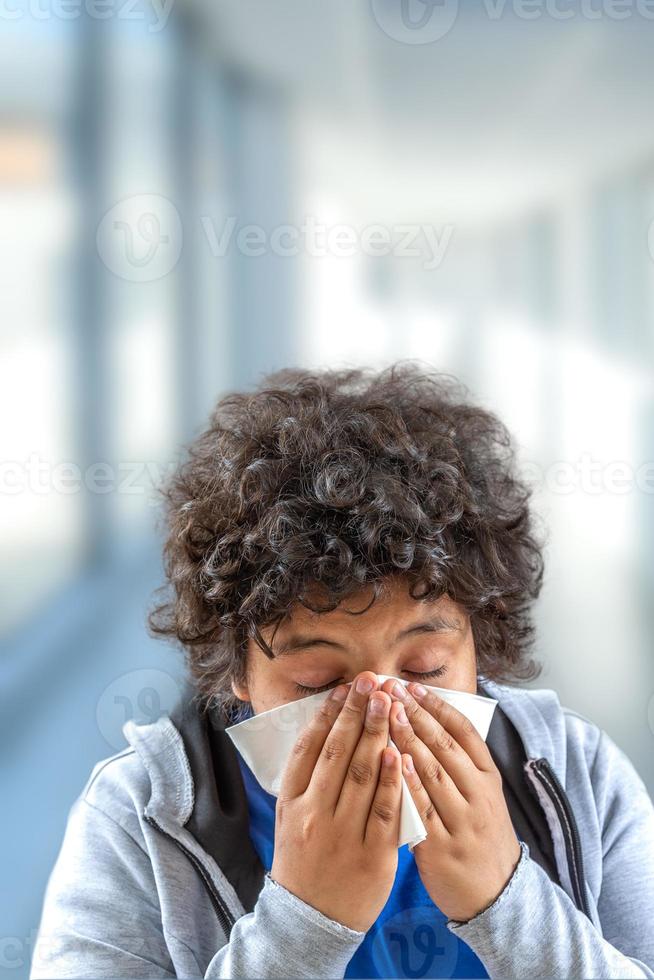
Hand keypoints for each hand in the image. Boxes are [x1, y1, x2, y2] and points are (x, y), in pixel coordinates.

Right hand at [270, 671, 402, 932]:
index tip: (344, 687)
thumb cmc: (304, 860)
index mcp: (291, 803)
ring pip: (361, 774)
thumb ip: (306, 778)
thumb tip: (326, 729)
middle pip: (337, 753)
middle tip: (372, 681)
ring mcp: (343, 834)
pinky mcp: (372, 854)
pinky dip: (391, 778)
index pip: (308, 748)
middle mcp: (314, 814)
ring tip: (387, 702)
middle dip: (356, 712)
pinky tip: (397, 751)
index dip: (327, 714)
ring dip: (376, 733)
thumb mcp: (289, 817)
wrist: (311, 920)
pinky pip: (385, 809)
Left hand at [380, 678, 520, 923]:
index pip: (464, 732)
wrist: (496, 896)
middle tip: (389, 689)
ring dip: (407, 739)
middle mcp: (479, 795)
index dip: (437, 706)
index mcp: (488, 778)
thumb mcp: (481, 795)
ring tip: (384, 713)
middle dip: (415, 714)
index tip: (412, 686)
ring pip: (433, 772)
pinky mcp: (442, 847)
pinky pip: (422, 810)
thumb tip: (427, 719)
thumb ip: (459, 763)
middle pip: (445, 746)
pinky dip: (407, 784)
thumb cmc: (479, 836)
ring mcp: (462, 821)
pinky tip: (391, 762)